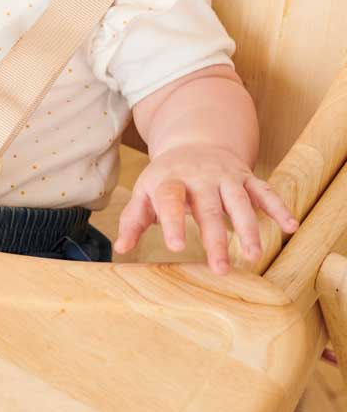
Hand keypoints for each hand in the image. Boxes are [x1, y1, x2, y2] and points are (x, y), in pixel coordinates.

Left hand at [114, 142, 298, 273]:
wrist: (193, 141)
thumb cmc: (166, 177)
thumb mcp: (144, 192)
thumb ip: (134, 220)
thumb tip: (121, 248)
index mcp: (169, 180)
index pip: (170, 200)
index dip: (173, 222)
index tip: (178, 246)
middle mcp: (199, 177)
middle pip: (208, 209)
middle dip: (215, 239)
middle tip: (220, 270)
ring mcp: (225, 177)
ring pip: (240, 202)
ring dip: (249, 229)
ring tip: (253, 256)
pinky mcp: (247, 178)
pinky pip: (266, 192)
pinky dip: (279, 208)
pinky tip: (291, 227)